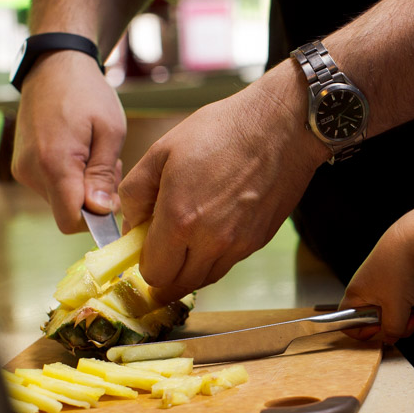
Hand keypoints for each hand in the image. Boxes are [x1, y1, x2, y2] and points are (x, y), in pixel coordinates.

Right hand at [11, 51, 126, 232]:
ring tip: (94, 155)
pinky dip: (69, 179)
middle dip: (93, 199)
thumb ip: (103, 175)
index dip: (95, 219)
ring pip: (60, 200)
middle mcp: (32, 171)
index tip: (113, 198)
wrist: (54, 66)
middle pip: (67, 212)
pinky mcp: (22, 166)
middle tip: (110, 166)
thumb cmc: (87, 93)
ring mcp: (23, 169)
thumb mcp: (109, 132)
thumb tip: (98, 211)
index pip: (71, 221)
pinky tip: (79, 153)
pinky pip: (51, 187)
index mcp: (54, 164)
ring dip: (82, 187)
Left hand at [118, 66, 325, 302]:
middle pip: (177, 286)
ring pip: (203, 280)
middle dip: (164, 272)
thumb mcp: (162, 150)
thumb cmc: (223, 130)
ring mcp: (238, 245)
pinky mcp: (258, 241)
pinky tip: (212, 228)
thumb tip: (132, 225)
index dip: (143, 263)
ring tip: (187, 239)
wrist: (282, 126)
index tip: (143, 248)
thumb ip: (136, 193)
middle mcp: (210, 241)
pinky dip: (213, 257)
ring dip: (189, 268)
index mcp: (180, 219)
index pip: (153, 273)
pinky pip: (227, 263)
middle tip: (160, 248)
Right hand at [339, 217, 413, 342]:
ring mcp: (385, 287)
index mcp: (357, 297)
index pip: (351, 325)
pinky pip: (408, 306)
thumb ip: (392, 330)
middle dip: (400, 327)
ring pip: (397, 315)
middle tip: (411, 325)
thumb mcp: (395, 309)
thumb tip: (391, 338)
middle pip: (380, 323)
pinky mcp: (401, 284)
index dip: (368, 334)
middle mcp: (368, 292)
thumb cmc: (397, 268)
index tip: (385, 333)